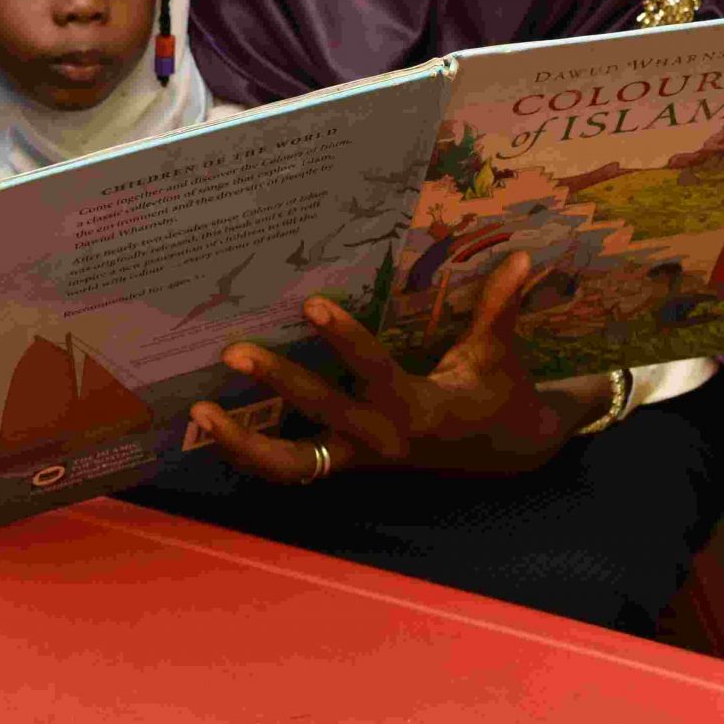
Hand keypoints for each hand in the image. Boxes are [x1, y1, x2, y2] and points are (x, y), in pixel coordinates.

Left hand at [187, 252, 596, 482]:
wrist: (508, 455)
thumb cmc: (500, 394)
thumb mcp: (499, 353)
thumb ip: (499, 307)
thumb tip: (523, 254)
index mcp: (418, 407)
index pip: (374, 372)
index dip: (344, 340)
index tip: (311, 305)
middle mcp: (381, 438)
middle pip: (321, 416)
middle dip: (279, 386)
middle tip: (232, 353)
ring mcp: (357, 458)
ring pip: (293, 465)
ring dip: (245, 443)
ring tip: (200, 413)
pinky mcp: (343, 465)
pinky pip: (291, 469)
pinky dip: (251, 454)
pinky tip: (212, 430)